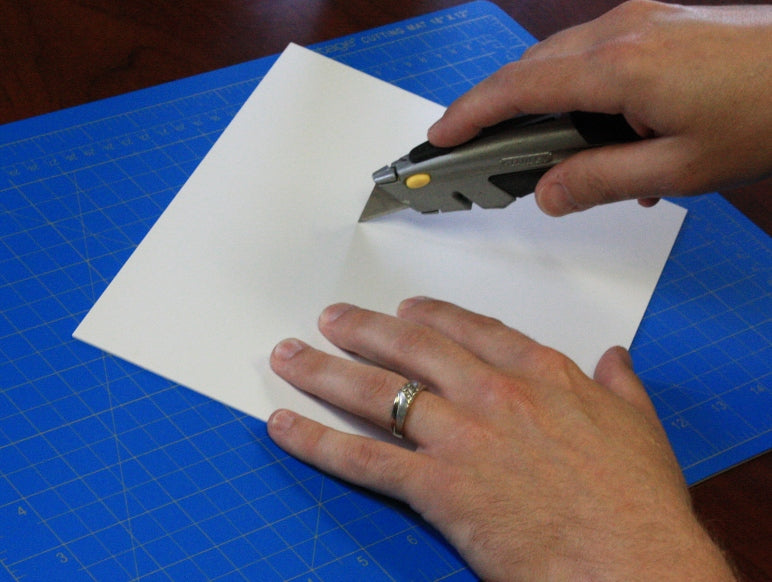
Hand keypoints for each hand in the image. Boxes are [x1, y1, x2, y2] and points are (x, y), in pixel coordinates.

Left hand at [267, 298, 733, 580]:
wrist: (632, 562)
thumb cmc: (639, 504)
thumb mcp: (640, 429)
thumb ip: (622, 386)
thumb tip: (617, 359)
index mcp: (542, 374)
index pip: (473, 330)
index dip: (434, 316)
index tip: (408, 310)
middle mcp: (493, 393)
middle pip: (413, 349)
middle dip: (366, 329)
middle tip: (333, 318)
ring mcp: (460, 436)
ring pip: (378, 392)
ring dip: (326, 371)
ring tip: (292, 356)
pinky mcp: (437, 485)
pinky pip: (363, 457)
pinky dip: (317, 440)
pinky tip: (287, 426)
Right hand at [428, 0, 771, 215]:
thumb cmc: (770, 110)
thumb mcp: (680, 168)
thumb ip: (601, 181)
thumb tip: (549, 194)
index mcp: (617, 67)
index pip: (517, 90)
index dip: (470, 114)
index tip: (441, 136)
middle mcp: (621, 32)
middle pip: (530, 70)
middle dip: (496, 110)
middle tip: (478, 150)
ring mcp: (641, 19)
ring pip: (561, 62)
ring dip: (544, 106)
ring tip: (551, 157)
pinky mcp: (658, 22)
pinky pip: (597, 56)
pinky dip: (581, 94)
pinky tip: (604, 135)